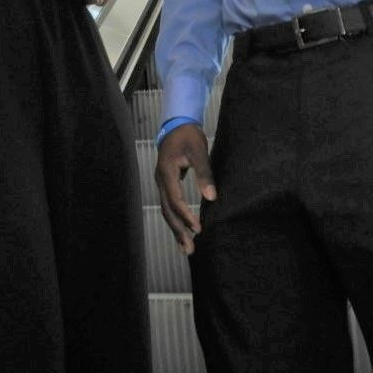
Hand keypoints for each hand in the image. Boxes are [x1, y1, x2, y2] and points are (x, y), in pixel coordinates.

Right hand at [154, 123, 215, 254]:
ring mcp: (161, 182)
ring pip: (166, 210)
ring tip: (186, 247)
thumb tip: (211, 197)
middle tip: (189, 248)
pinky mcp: (166, 183)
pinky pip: (168, 204)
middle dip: (178, 230)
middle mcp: (160, 180)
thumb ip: (204, 173)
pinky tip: (181, 231)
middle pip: (167, 210)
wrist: (177, 124)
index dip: (186, 215)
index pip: (175, 200)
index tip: (198, 228)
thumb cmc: (188, 136)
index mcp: (167, 172)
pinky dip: (174, 219)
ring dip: (175, 228)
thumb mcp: (199, 151)